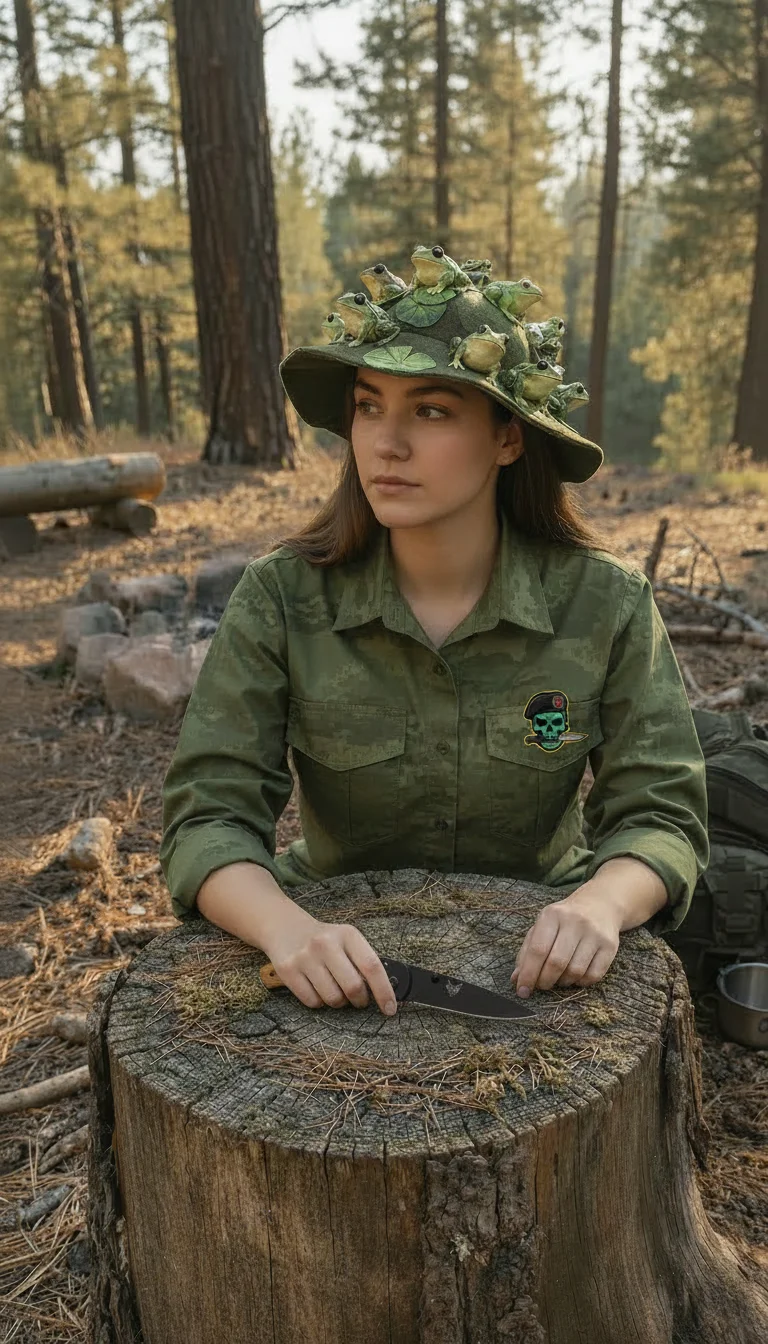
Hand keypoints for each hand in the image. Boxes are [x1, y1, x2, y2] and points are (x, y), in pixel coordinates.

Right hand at [261, 908, 398, 1015]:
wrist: (284, 926)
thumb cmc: (324, 939)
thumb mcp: (346, 939)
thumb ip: (363, 961)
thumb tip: (385, 992)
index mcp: (347, 934)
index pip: (372, 966)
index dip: (384, 991)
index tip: (390, 1008)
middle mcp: (326, 944)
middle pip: (353, 987)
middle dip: (360, 1000)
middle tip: (359, 1000)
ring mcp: (305, 957)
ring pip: (333, 998)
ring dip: (339, 1002)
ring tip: (335, 989)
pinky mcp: (288, 970)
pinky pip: (313, 1002)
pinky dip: (319, 1002)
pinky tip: (317, 988)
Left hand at [510, 885, 620, 997]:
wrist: (599, 905)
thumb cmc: (563, 921)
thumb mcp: (542, 927)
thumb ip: (527, 952)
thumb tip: (516, 979)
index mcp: (552, 915)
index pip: (537, 949)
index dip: (528, 974)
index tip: (522, 990)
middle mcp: (575, 922)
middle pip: (556, 962)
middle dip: (545, 981)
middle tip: (542, 986)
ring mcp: (595, 933)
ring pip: (575, 971)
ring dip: (563, 982)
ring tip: (559, 978)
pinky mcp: (610, 946)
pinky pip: (593, 975)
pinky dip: (581, 982)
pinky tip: (576, 976)